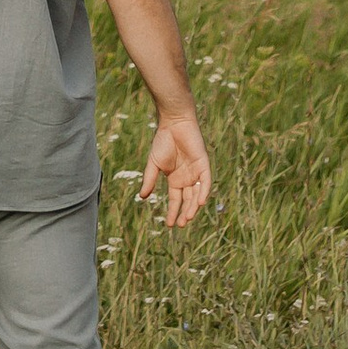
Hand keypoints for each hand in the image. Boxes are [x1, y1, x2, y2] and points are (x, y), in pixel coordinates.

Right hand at [137, 109, 211, 229]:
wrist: (173, 123)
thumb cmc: (163, 141)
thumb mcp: (154, 164)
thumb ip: (150, 180)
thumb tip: (142, 197)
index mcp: (175, 179)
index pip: (175, 200)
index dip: (172, 212)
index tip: (168, 225)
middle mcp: (187, 178)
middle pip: (188, 200)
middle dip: (184, 213)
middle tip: (180, 224)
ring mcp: (196, 172)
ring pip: (197, 194)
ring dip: (193, 206)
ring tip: (187, 217)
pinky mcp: (203, 164)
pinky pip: (205, 181)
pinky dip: (203, 192)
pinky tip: (199, 203)